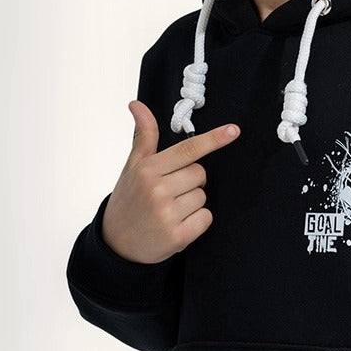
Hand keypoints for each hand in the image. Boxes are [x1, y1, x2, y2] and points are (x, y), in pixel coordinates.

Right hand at [101, 100, 240, 263]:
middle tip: (170, 193)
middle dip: (191, 181)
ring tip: (169, 211)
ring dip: (192, 203)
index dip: (213, 139)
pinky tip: (177, 225)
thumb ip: (144, 138)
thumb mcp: (132, 168)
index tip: (234, 130)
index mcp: (147, 170)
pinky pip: (206, 217)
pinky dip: (197, 221)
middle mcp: (157, 190)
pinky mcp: (178, 236)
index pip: (187, 150)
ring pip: (203, 196)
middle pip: (200, 173)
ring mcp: (167, 214)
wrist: (116, 246)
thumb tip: (138, 105)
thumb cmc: (128, 201)